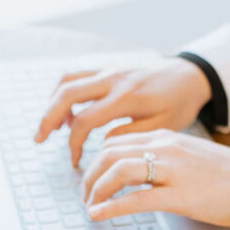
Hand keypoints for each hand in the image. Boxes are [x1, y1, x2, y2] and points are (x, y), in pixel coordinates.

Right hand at [34, 59, 211, 166]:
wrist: (191, 73)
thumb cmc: (180, 103)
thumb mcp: (163, 126)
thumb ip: (131, 134)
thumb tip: (103, 144)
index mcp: (126, 97)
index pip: (85, 120)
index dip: (74, 144)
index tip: (76, 162)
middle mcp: (113, 78)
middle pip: (66, 94)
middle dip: (47, 118)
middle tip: (38, 139)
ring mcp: (108, 69)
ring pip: (67, 80)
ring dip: (52, 103)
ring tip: (51, 127)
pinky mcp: (108, 67)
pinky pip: (77, 75)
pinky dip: (65, 92)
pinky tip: (69, 111)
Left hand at [82, 130, 229, 227]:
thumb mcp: (191, 157)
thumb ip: (165, 160)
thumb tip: (142, 175)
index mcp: (167, 137)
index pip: (117, 141)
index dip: (97, 162)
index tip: (91, 180)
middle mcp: (166, 147)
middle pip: (110, 153)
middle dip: (90, 176)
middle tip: (86, 196)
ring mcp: (173, 170)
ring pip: (118, 171)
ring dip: (96, 190)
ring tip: (90, 206)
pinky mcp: (180, 195)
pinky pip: (136, 198)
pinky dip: (111, 207)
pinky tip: (99, 214)